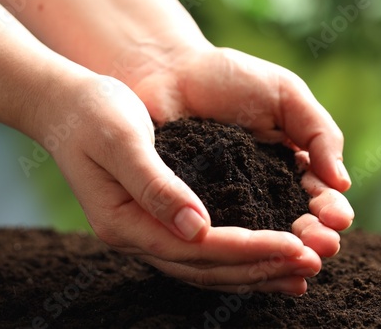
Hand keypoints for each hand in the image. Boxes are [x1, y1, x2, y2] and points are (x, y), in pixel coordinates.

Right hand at [47, 75, 321, 294]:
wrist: (68, 108)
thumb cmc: (94, 114)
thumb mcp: (122, 139)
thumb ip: (156, 184)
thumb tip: (197, 228)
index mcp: (125, 221)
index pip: (198, 248)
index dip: (248, 249)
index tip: (295, 245)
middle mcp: (136, 236)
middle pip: (207, 267)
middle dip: (262, 266)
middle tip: (311, 262)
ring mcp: (146, 233)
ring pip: (208, 268)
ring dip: (256, 271)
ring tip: (300, 272)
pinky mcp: (158, 222)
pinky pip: (203, 252)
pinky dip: (238, 258)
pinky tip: (267, 257)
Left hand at [131, 46, 354, 256]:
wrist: (169, 73)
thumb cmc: (230, 79)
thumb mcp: (286, 95)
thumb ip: (318, 133)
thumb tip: (342, 183)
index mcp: (289, 164)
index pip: (318, 196)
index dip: (331, 210)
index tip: (336, 219)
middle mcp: (263, 190)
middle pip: (295, 223)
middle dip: (313, 237)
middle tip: (322, 246)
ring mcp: (229, 202)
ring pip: (261, 235)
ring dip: (283, 250)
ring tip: (298, 259)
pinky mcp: (195, 208)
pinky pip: (217, 232)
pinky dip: (235, 247)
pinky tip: (249, 256)